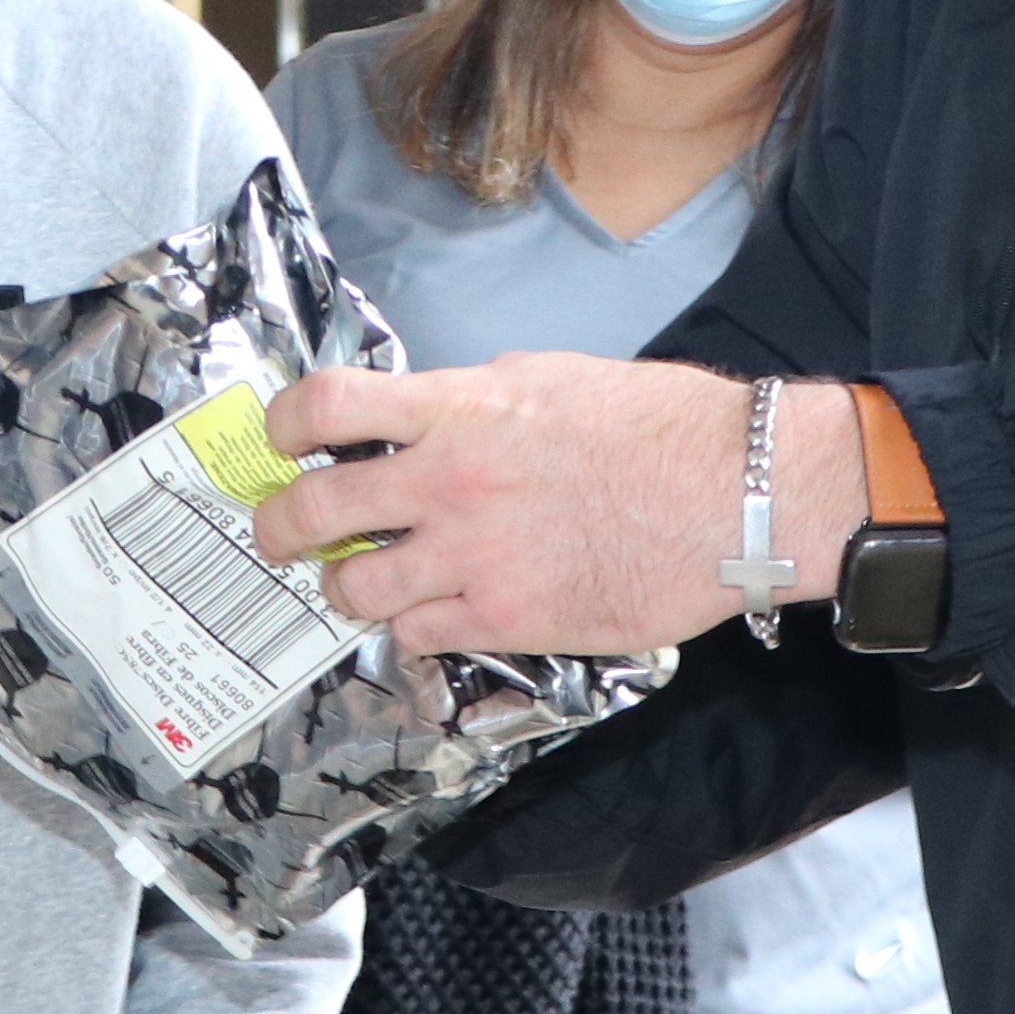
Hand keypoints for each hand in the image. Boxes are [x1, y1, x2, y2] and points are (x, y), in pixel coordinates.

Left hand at [254, 361, 864, 658]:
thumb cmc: (662, 427)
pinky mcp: (505, 620)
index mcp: (458, 409)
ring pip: (353, 588)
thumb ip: (473, 401)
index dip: (284, 426)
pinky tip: (433, 614)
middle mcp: (448, 483)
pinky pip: (418, 635)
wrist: (735, 495)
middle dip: (280, 528)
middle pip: (313, 510)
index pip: (326, 406)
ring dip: (345, 587)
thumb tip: (426, 418)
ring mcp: (472, 558)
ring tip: (358, 583)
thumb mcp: (550, 379)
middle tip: (281, 535)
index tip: (281, 443)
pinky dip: (415, 627)